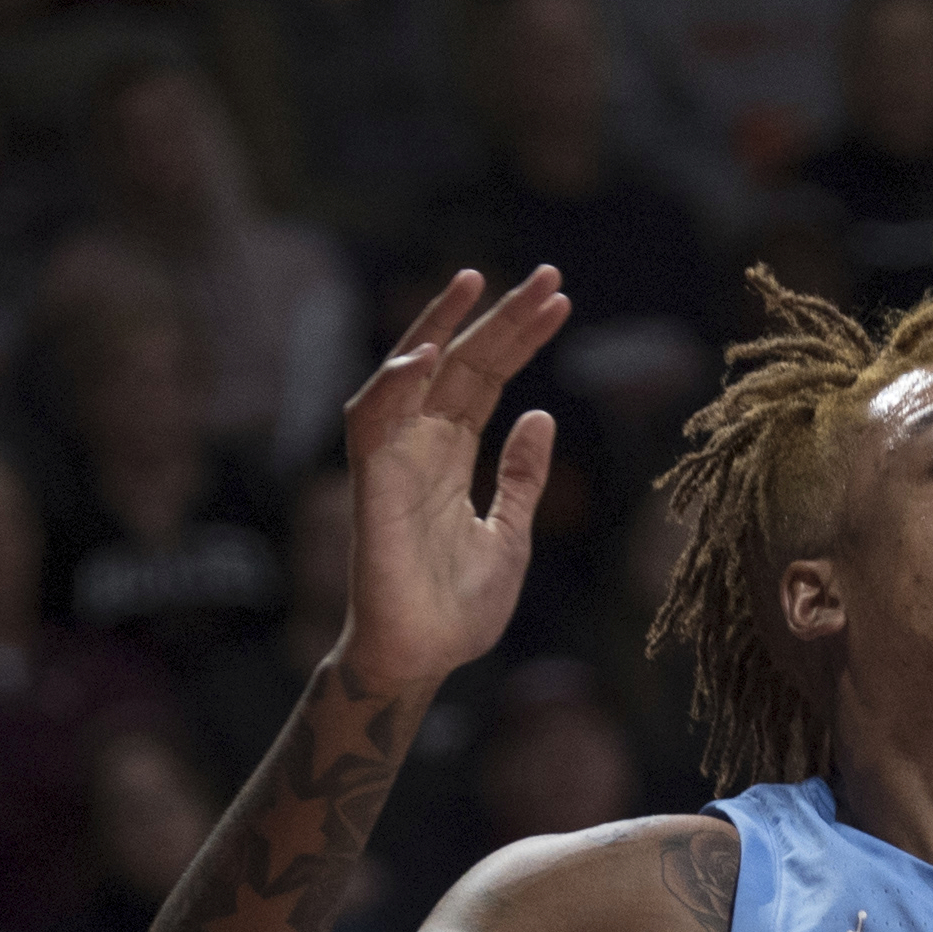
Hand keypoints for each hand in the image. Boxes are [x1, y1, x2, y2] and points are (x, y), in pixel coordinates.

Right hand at [340, 268, 570, 695]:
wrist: (425, 656)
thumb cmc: (460, 604)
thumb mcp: (512, 530)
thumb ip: (521, 475)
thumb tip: (540, 415)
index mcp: (452, 453)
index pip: (486, 378)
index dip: (519, 338)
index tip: (561, 301)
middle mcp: (420, 444)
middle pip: (460, 363)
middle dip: (499, 317)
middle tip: (546, 274)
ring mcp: (393, 460)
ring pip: (411, 374)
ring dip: (439, 326)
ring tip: (477, 281)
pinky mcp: (372, 486)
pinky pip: (372, 423)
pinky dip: (394, 387)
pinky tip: (427, 357)